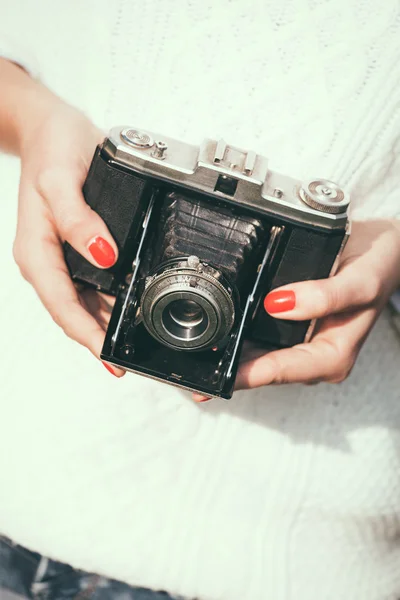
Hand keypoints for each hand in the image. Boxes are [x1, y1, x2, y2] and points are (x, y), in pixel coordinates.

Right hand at [12, 96, 123, 375]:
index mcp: (37, 253)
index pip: (62, 305)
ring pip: (89, 304)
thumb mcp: (60, 179)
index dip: (86, 335)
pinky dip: (115, 301)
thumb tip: (103, 255)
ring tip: (140, 346)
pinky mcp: (81, 250)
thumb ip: (78, 218)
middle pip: (77, 313)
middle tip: (132, 362)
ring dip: (111, 326)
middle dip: (102, 341)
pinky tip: (134, 311)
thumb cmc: (51, 149)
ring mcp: (66, 258)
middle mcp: (51, 262)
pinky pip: (98, 285)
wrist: (52, 128)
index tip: (109, 358)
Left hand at [193, 220, 399, 400]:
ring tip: (194, 359)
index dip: (247, 374)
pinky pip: (263, 343)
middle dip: (229, 373)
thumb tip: (281, 304)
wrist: (385, 251)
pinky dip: (240, 342)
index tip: (216, 375)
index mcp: (333, 356)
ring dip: (230, 360)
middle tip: (190, 372)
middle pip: (265, 371)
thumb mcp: (360, 280)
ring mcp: (304, 345)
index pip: (282, 370)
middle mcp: (315, 356)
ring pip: (260, 360)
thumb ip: (327, 295)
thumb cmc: (378, 266)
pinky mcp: (296, 332)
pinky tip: (217, 338)